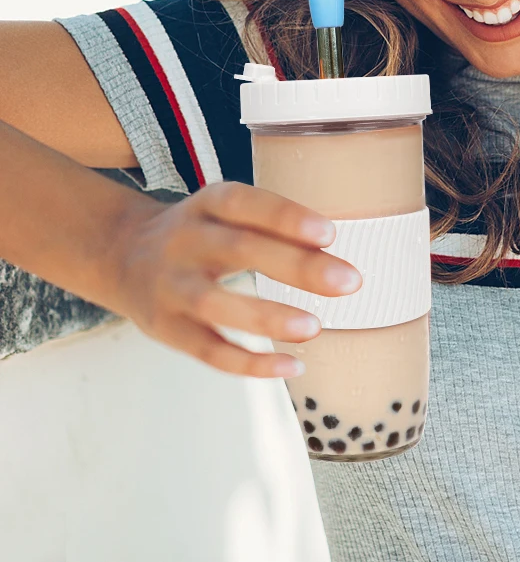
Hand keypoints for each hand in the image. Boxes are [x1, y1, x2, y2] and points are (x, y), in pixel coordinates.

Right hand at [106, 182, 361, 377]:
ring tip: (315, 327)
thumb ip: (272, 228)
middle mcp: (183, 241)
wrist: (121, 253)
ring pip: (216, 304)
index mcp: (205, 204)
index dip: (284, 217)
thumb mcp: (227, 213)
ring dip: (268, 317)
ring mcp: (170, 286)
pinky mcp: (165, 329)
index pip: (243, 203)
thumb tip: (333, 255)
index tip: (329, 234)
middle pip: (238, 249)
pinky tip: (291, 366)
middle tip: (350, 281)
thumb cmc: (203, 232)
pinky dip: (249, 363)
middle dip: (296, 266)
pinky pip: (207, 350)